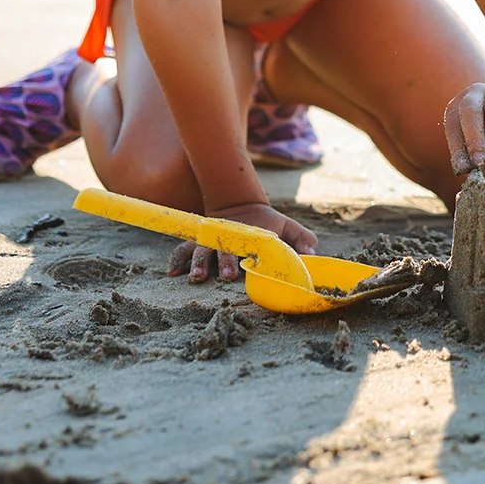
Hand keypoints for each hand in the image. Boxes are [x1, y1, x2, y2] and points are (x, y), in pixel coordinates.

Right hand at [166, 202, 318, 282]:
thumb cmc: (268, 224)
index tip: (243, 268)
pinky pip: (182, 250)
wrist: (241, 206)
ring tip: (194, 277)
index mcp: (249, 236)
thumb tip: (312, 253)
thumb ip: (302, 238)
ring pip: (200, 250)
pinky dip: (176, 259)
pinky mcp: (198, 243)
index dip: (246, 257)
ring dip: (196, 263)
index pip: (247, 246)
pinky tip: (172, 273)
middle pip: (222, 250)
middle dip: (222, 263)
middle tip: (224, 276)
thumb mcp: (287, 226)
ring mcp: (210, 241)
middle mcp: (227, 239)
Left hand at [443, 81, 484, 172]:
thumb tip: (463, 169)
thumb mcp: (473, 137)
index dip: (456, 147)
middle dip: (474, 138)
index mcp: (458, 104)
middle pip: (470, 110)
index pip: (452, 124)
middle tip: (478, 161)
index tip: (462, 168)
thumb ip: (467, 151)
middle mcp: (476, 94)